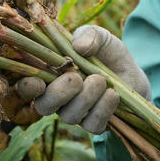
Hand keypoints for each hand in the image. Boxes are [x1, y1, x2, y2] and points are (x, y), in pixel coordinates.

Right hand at [14, 25, 148, 133]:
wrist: (132, 72)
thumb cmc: (107, 53)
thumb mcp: (100, 37)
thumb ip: (89, 34)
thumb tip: (79, 46)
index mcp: (49, 75)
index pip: (27, 87)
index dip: (26, 87)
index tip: (37, 81)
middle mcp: (57, 98)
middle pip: (44, 106)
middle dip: (59, 93)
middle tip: (76, 77)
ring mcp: (75, 113)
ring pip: (70, 116)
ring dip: (86, 98)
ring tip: (101, 80)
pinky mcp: (94, 124)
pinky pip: (92, 125)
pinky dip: (103, 109)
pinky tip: (113, 94)